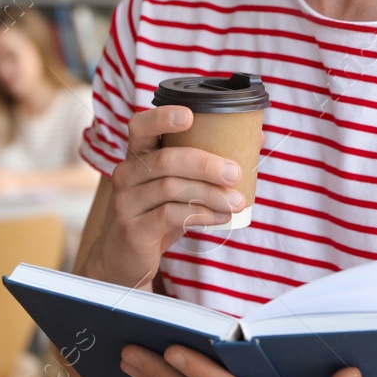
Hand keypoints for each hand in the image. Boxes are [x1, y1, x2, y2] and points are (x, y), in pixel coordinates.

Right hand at [76, 105, 245, 289]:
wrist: (122, 261)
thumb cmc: (155, 215)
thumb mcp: (174, 188)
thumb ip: (204, 167)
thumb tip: (254, 139)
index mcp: (136, 157)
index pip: (141, 126)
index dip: (162, 117)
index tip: (190, 116)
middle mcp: (126, 174)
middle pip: (166, 160)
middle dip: (205, 164)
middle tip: (235, 172)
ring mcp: (126, 202)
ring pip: (171, 188)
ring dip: (210, 193)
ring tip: (236, 201)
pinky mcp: (134, 229)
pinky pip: (170, 215)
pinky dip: (201, 214)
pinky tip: (220, 217)